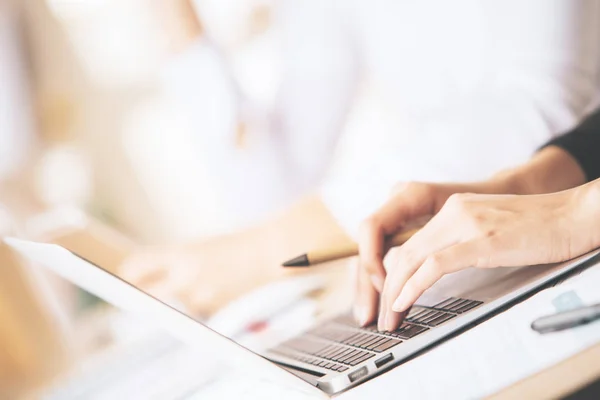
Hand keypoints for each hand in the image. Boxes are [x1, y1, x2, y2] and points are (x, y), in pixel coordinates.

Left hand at [119, 230, 293, 315]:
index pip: (136, 268)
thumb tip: (144, 277)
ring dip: (183, 297)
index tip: (127, 275)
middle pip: (146, 295)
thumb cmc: (240, 245)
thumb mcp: (202, 246)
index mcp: (182, 255)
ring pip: (176, 304)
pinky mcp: (214, 316)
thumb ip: (173, 261)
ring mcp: (200, 301)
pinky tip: (222, 289)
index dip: (129, 273)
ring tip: (210, 278)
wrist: (275, 255)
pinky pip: (197, 312)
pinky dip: (203, 304)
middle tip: (147, 287)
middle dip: (146, 292)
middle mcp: (186, 280)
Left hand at [366, 182, 599, 331]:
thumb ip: (461, 241)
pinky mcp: (483, 240)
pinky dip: (415, 285)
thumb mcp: (488, 228)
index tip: (388, 299)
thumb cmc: (538, 227)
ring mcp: (468, 224)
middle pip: (405, 252)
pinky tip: (405, 301)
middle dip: (387, 288)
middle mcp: (454, 212)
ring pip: (414, 258)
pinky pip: (436, 264)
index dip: (394, 275)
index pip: (410, 244)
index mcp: (453, 209)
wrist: (575, 214)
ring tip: (390, 317)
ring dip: (396, 292)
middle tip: (383, 316)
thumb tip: (436, 269)